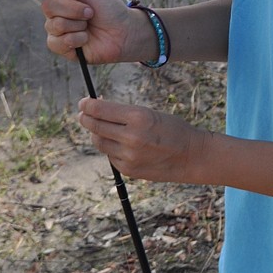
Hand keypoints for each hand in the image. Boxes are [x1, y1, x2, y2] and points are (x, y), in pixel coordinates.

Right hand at [18, 0, 144, 64]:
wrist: (123, 31)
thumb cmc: (108, 5)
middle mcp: (54, 9)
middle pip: (47, 5)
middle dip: (73, 8)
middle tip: (90, 11)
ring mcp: (55, 28)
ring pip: (54, 24)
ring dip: (78, 24)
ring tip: (89, 24)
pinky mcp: (60, 46)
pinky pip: (58, 42)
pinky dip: (77, 38)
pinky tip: (86, 38)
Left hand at [78, 97, 206, 182]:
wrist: (190, 156)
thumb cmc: (171, 129)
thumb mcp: (150, 113)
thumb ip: (124, 113)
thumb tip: (97, 109)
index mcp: (138, 117)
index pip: (102, 110)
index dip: (88, 105)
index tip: (83, 102)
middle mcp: (131, 137)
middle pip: (96, 127)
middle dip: (86, 118)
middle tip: (82, 113)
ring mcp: (129, 156)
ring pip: (100, 142)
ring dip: (96, 133)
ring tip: (99, 127)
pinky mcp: (128, 170)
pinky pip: (110, 156)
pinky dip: (110, 148)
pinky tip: (119, 142)